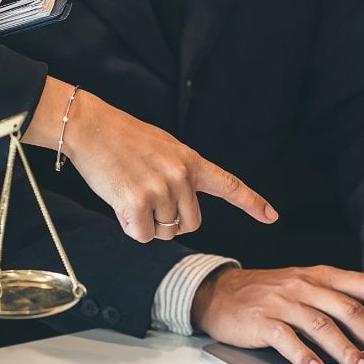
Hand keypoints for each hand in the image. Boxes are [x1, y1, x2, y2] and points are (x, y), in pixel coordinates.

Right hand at [22, 77, 277, 242]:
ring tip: (130, 193)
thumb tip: (180, 212)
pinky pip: (143, 235)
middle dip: (170, 221)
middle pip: (191, 224)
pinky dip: (131, 227)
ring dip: (147, 223)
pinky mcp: (137, 203)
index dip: (252, 203)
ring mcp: (161, 190)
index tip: (272, 216)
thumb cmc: (123, 138)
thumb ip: (180, 175)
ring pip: (165, 232)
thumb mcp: (164, 148)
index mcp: (191, 161)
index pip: (229, 185)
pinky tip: (120, 204)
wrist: (91, 128)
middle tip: (147, 199)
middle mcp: (182, 176)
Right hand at [192, 265, 363, 363]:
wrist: (219, 292)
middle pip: (350, 309)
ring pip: (323, 326)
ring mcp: (283, 303)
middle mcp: (305, 286)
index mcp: (321, 276)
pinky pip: (288, 339)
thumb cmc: (268, 294)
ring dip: (347, 352)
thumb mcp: (304, 286)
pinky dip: (306, 357)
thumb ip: (335, 299)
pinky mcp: (263, 321)